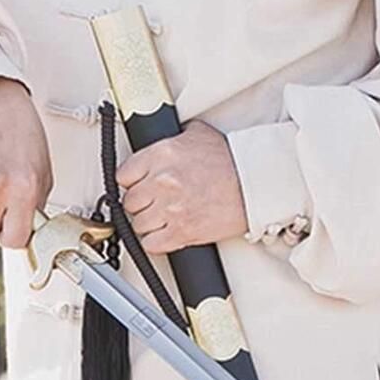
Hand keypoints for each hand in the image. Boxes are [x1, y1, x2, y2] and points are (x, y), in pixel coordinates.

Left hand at [116, 120, 246, 253]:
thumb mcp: (198, 135)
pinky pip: (151, 244)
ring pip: (138, 225)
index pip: (122, 175)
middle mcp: (162, 181)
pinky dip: (157, 242)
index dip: (130, 183)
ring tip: (164, 218)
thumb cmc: (233, 162)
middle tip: (154, 202)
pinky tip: (166, 233)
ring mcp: (170, 208)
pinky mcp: (181, 232)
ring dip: (149, 224)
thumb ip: (173, 139)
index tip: (137, 186)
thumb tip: (160, 140)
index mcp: (162, 155)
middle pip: (129, 202)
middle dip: (141, 204)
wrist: (256, 184)